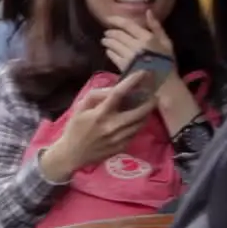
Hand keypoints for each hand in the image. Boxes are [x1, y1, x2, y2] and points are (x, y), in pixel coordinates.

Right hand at [39, 72, 157, 181]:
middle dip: (149, 102)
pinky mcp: (122, 147)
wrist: (72, 155)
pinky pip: (135, 133)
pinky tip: (138, 119)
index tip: (142, 73)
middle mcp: (112, 126)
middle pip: (138, 112)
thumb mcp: (80, 108)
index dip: (131, 82)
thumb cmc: (75, 128)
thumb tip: (114, 88)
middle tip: (154, 96)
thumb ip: (96, 95)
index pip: (118, 94)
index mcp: (100, 114)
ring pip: (140, 123)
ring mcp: (118, 138)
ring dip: (146, 113)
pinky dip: (139, 124)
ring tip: (148, 106)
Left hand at [102, 10, 174, 73]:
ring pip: (113, 44)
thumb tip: (148, 11)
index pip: (127, 25)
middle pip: (118, 34)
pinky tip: (109, 51)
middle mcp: (136, 45)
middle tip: (107, 32)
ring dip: (107, 41)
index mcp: (147, 38)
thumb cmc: (167, 63)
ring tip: (105, 40)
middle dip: (110, 32)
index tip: (108, 19)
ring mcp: (129, 56)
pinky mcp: (124, 66)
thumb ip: (157, 27)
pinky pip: (113, 56)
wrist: (165, 84)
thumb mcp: (167, 43)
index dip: (116, 20)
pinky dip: (109, 52)